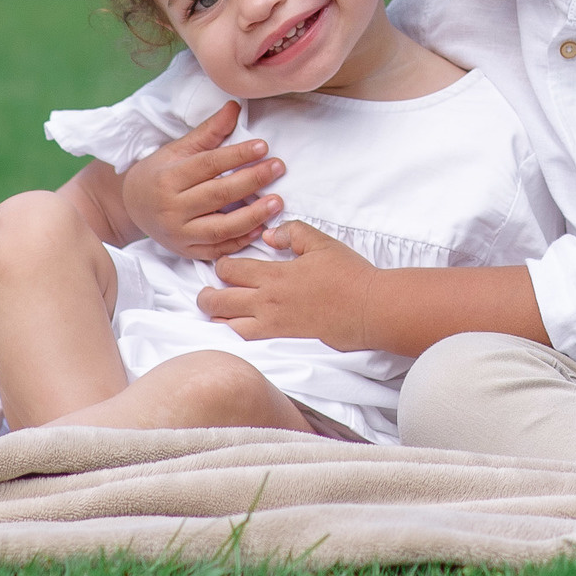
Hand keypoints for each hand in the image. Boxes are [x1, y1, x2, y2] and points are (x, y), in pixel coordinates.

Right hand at [121, 101, 285, 260]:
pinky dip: (241, 241)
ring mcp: (179, 234)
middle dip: (252, 181)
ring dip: (253, 216)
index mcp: (168, 178)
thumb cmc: (159, 173)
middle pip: (218, 195)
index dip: (238, 155)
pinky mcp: (187, 253)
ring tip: (277, 202)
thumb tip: (235, 107)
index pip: (209, 165)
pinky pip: (219, 250)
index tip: (263, 146)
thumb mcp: (178, 149)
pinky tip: (261, 227)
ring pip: (221, 228)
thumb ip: (209, 131)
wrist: (131, 206)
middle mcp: (172, 209)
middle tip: (278, 167)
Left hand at [196, 222, 376, 349]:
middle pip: (220, 301)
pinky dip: (235, 337)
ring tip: (217, 313)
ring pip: (229, 326)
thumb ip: (291, 233)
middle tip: (207, 293)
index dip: (221, 266)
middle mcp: (267, 302)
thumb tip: (269, 235)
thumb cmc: (348, 274)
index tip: (223, 265)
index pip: (231, 270)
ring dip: (218, 318)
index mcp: (274, 274)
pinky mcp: (284, 342)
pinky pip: (249, 343)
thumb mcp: (320, 242)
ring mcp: (274, 326)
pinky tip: (236, 332)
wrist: (369, 308)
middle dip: (207, 296)